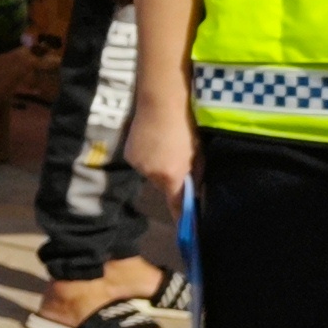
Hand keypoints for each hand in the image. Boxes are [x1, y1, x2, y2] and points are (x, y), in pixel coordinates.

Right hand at [124, 90, 194, 215]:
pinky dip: (149, 158)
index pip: (176, 204)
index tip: (186, 226)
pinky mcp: (129, 153)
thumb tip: (194, 189)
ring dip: (160, 168)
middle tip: (182, 165)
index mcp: (170, 175)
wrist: (160, 101)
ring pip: (152, 174)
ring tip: (168, 149)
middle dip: (172, 181)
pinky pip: (142, 163)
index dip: (181, 216)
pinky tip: (155, 143)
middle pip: (164, 187)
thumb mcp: (198, 153)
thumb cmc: (186, 126)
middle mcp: (151, 174)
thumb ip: (195, 174)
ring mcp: (137, 164)